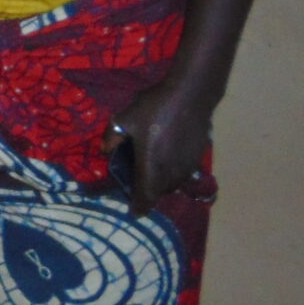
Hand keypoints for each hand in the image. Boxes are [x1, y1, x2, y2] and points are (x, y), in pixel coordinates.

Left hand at [109, 75, 215, 213]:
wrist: (192, 94)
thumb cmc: (155, 108)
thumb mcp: (125, 119)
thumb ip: (112, 137)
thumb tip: (105, 150)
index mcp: (151, 168)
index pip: (145, 199)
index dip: (138, 207)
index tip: (133, 210)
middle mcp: (171, 173)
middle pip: (159, 193)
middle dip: (148, 192)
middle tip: (137, 179)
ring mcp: (187, 167)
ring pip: (173, 184)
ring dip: (162, 182)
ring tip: (152, 165)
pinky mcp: (198, 158)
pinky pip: (183, 173)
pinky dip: (174, 171)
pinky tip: (168, 154)